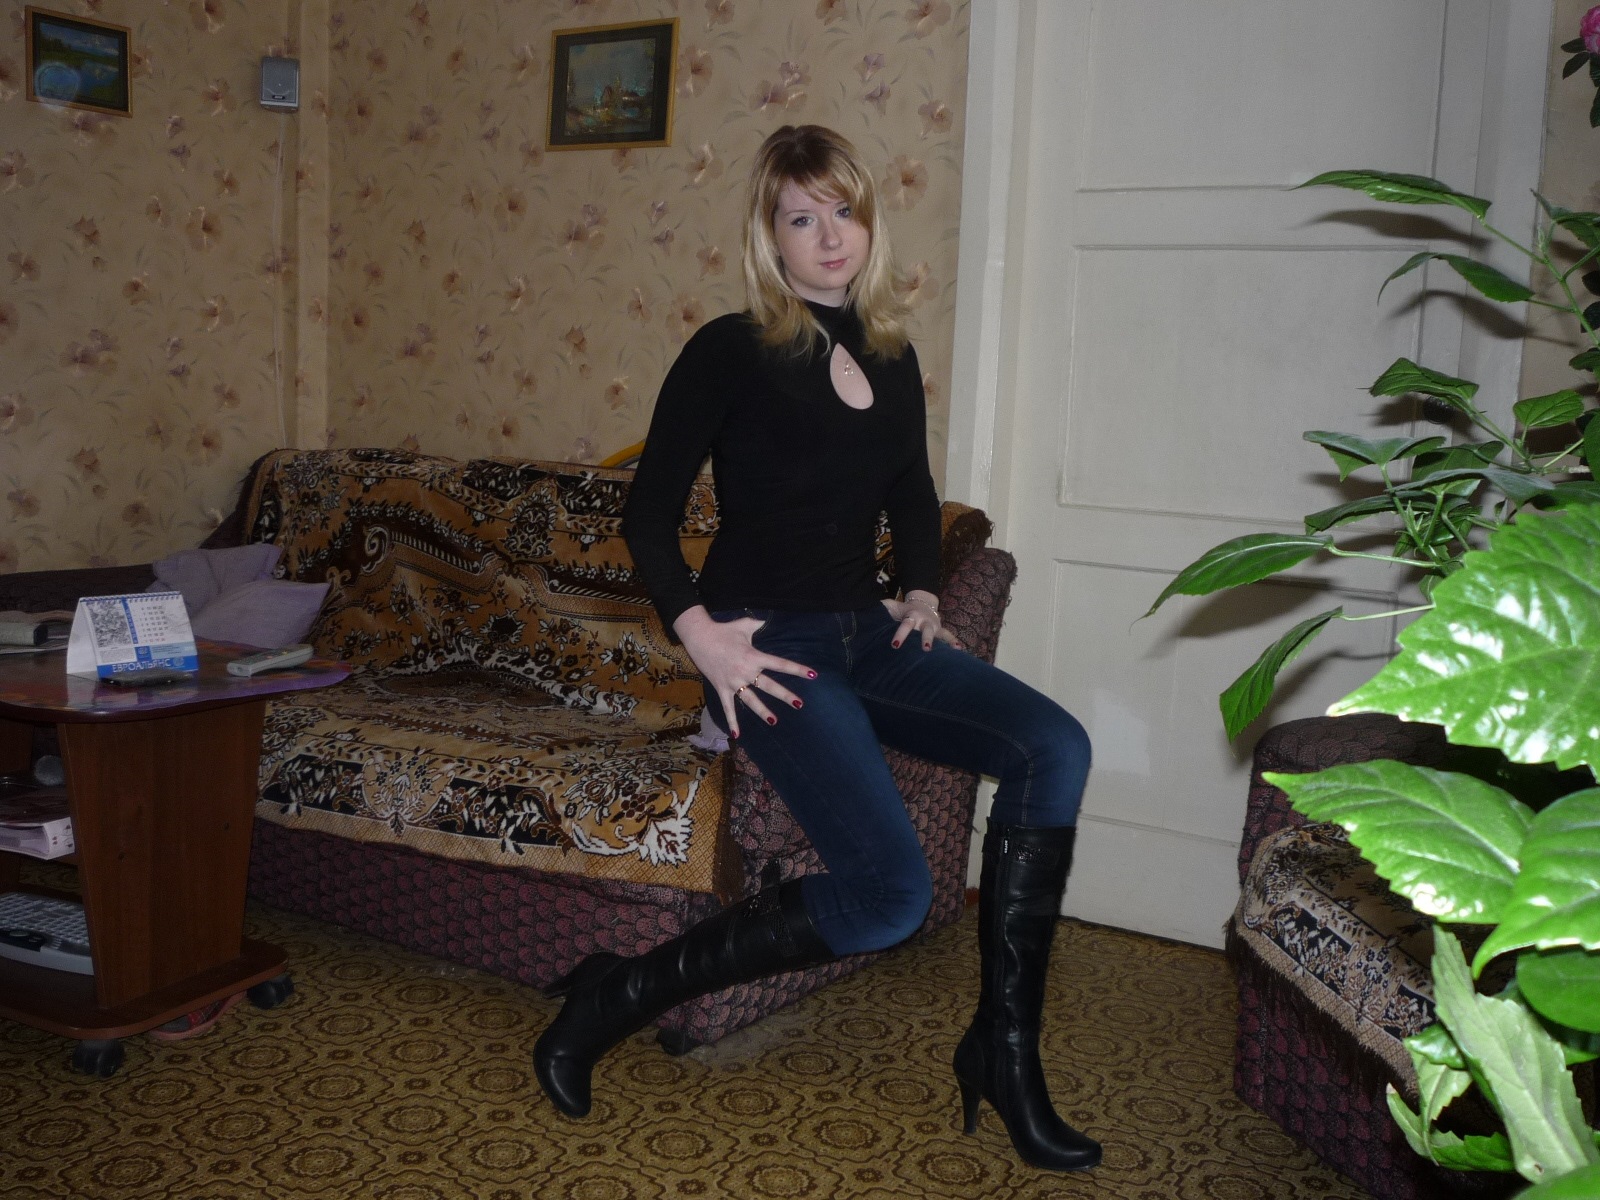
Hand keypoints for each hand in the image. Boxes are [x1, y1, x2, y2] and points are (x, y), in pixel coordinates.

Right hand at [673, 606, 815, 738]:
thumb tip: (767, 620)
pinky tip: (737, 736)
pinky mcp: (721, 688)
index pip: (780, 664)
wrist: (699, 636)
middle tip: (799, 704)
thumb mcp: (745, 625)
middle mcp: (746, 671)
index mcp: (754, 656)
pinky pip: (728, 708)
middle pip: (769, 685)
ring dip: (763, 711)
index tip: (813, 675)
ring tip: (775, 721)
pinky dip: (732, 722)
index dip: (797, 669)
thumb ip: (759, 624)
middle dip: (785, 695)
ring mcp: (733, 682)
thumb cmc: (723, 630)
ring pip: (751, 700)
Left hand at [882, 590, 962, 651]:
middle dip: (926, 639)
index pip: (906, 625)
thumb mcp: (894, 606)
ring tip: (948, 651)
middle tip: (926, 650)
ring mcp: (933, 626)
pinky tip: (959, 649)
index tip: (895, 645)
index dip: (901, 634)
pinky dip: (954, 641)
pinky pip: (948, 636)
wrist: (922, 602)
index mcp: (911, 617)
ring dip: (942, 642)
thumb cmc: (904, 610)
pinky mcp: (940, 630)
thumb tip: (872, 610)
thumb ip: (884, 608)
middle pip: (925, 631)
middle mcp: (924, 622)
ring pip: (938, 634)